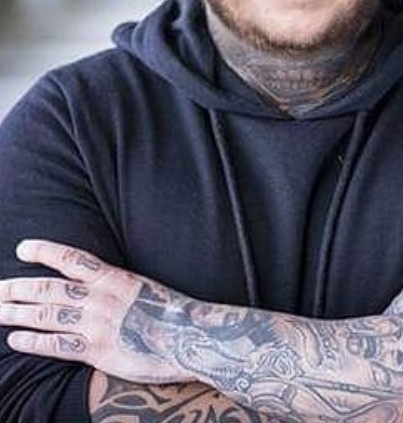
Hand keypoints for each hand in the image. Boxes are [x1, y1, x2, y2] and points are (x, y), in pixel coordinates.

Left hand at [0, 241, 189, 383]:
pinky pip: (56, 345)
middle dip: (17, 287)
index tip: (23, 248)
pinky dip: (33, 340)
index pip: (70, 258)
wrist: (190, 336)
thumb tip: (97, 285)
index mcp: (113, 277)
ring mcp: (96, 324)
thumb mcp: (143, 287)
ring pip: (46, 314)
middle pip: (48, 288)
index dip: (44, 251)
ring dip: (17, 312)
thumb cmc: (171, 311)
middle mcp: (100, 297)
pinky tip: (15, 338)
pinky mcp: (97, 351)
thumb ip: (117, 286)